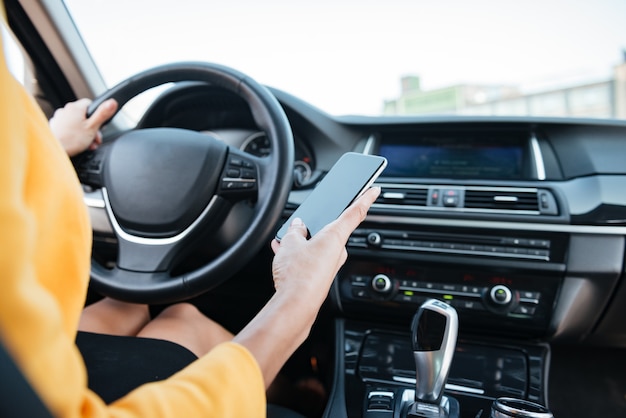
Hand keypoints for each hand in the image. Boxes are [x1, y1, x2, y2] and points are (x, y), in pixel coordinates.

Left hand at [49, 98, 117, 156]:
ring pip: (76, 123)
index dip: (97, 115)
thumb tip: (112, 102)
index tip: (98, 124)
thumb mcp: (93, 127)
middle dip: (91, 128)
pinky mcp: (55, 127)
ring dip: (84, 132)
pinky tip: (76, 143)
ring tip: (87, 143)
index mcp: (75, 108)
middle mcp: (65, 110)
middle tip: (94, 138)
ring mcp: (58, 119)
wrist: (53, 151)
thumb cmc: (71, 140)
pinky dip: (73, 134)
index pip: (90, 104)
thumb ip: (103, 114)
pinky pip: (68, 128)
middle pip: (83, 115)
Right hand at [234, 187, 379, 387]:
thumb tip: (297, 227)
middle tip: (301, 223)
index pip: (355, 211)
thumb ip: (294, 230)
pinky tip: (285, 255)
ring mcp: (330, 265)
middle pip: (330, 230)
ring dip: (303, 242)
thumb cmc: (298, 275)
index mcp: (335, 235)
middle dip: (315, 226)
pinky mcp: (321, 277)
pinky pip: (311, 259)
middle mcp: (337, 250)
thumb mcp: (290, 243)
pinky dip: (300, 255)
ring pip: (317, 246)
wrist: (295, 305)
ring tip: (284, 242)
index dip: (365, 197)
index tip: (375, 189)